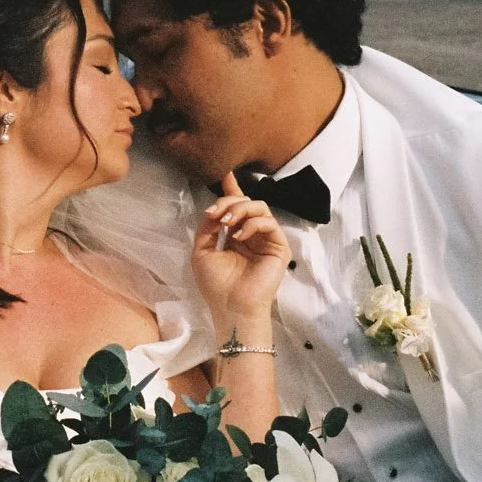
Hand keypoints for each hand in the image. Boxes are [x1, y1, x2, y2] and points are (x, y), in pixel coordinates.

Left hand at [190, 171, 290, 333]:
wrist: (231, 307)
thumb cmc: (216, 285)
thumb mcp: (202, 251)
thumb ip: (208, 227)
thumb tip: (214, 207)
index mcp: (236, 236)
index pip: (236, 208)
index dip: (231, 190)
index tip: (224, 173)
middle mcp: (252, 236)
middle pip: (246, 203)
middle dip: (228, 201)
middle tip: (215, 213)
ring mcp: (267, 240)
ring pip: (259, 207)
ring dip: (239, 209)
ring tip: (226, 222)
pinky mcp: (279, 247)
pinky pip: (269, 223)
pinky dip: (252, 224)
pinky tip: (239, 236)